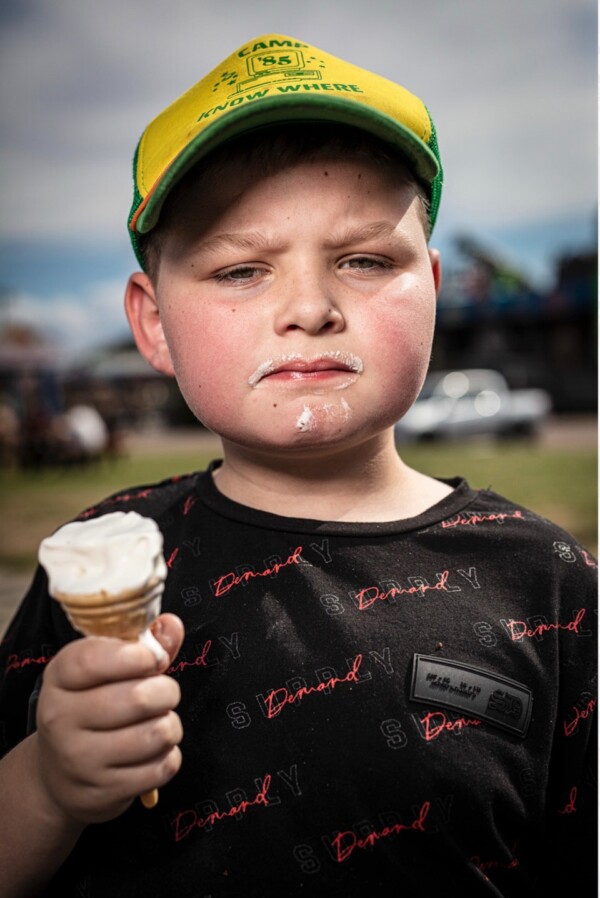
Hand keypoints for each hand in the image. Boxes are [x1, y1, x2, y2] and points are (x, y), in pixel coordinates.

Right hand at [34, 613, 184, 824]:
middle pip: (139, 698)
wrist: (60, 775)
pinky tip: (153, 751)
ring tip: (159, 722)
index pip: (92, 660)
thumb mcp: (106, 669)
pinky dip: (169, 756)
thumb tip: (172, 625)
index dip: (135, 656)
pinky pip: (162, 767)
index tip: (153, 658)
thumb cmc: (92, 706)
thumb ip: (142, 645)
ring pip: (157, 733)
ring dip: (171, 724)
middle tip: (163, 692)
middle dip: (167, 691)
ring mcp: (79, 759)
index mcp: (59, 678)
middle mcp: (61, 719)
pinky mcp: (102, 791)